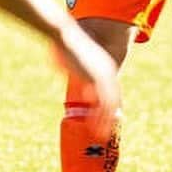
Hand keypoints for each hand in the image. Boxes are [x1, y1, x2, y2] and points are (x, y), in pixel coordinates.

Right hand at [53, 22, 120, 137]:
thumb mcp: (70, 56)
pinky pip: (102, 105)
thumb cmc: (64, 43)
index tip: (108, 116)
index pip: (112, 90)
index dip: (111, 105)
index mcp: (105, 66)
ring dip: (106, 123)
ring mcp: (104, 77)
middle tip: (109, 130)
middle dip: (112, 116)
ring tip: (102, 135)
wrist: (66, 36)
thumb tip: (57, 67)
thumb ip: (67, 64)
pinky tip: (98, 128)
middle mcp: (108, 73)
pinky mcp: (96, 81)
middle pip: (114, 100)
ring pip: (110, 106)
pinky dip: (100, 119)